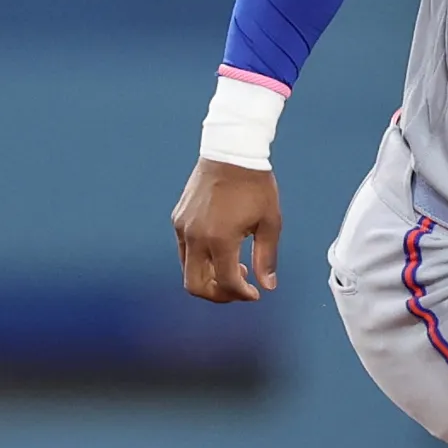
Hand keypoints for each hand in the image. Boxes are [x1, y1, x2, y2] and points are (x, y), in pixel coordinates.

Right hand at [171, 158, 282, 302]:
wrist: (231, 152)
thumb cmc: (254, 184)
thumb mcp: (270, 222)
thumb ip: (267, 257)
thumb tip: (268, 285)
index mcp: (220, 239)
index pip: (226, 283)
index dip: (241, 295)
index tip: (254, 294)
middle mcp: (195, 237)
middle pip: (195, 286)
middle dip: (218, 295)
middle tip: (239, 289)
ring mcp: (182, 228)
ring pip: (187, 270)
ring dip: (209, 278)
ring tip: (234, 268)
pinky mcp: (177, 219)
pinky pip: (184, 251)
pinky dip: (200, 260)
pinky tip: (220, 251)